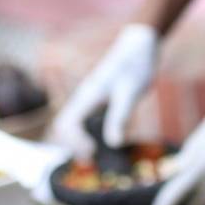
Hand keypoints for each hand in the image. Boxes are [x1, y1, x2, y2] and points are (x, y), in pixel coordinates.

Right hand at [51, 24, 158, 157]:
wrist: (140, 45)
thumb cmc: (135, 66)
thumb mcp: (130, 94)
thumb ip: (119, 118)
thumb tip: (113, 144)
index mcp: (86, 97)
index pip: (66, 125)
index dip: (75, 142)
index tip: (94, 152)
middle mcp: (83, 99)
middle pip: (64, 128)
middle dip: (75, 146)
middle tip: (94, 160)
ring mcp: (89, 100)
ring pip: (74, 126)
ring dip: (80, 142)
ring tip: (98, 156)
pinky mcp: (98, 102)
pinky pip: (85, 122)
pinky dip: (90, 135)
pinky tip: (105, 143)